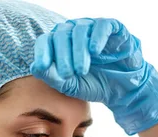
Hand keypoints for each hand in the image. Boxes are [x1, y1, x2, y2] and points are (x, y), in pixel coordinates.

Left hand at [30, 18, 157, 134]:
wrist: (121, 88)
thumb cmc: (93, 84)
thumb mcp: (71, 85)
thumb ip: (53, 77)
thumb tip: (36, 67)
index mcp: (61, 44)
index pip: (46, 41)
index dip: (43, 52)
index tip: (43, 66)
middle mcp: (74, 32)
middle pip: (61, 34)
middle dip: (62, 55)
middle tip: (67, 74)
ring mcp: (93, 28)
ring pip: (80, 30)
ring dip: (78, 50)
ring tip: (82, 70)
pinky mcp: (113, 28)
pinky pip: (102, 26)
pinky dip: (97, 37)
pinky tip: (95, 51)